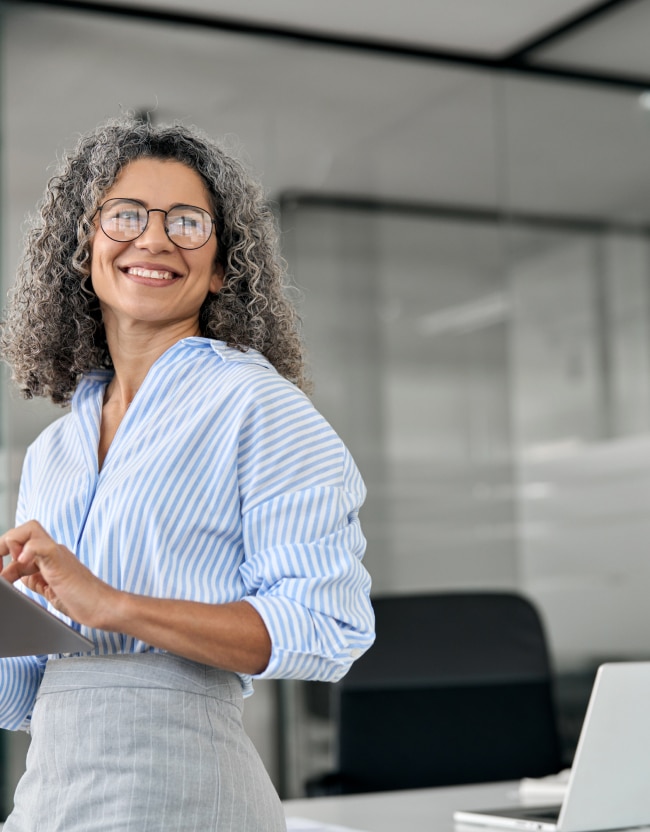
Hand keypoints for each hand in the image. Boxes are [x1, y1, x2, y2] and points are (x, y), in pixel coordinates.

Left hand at [0, 520, 116, 626]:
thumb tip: (14, 576)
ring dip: (10, 544)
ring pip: (29, 529)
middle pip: (22, 530)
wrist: (103, 607)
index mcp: (48, 558)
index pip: (19, 544)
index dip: (2, 558)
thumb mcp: (49, 590)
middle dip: (1, 546)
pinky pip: (40, 544)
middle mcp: (52, 551)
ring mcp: (56, 554)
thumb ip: (33, 580)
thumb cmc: (82, 601)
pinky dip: (27, 550)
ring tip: (8, 567)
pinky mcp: (59, 561)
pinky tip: (21, 562)